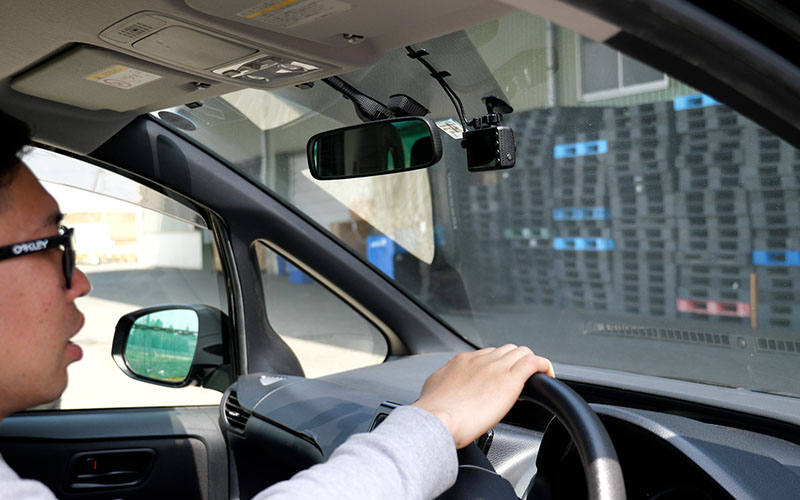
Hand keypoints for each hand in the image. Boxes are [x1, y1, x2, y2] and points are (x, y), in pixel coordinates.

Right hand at [412, 345, 553, 448]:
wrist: (435, 420)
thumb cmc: (432, 413)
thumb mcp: (433, 390)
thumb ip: (444, 384)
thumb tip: (447, 389)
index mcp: (461, 361)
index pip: (487, 355)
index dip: (497, 366)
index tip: (498, 380)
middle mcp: (479, 360)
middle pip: (506, 350)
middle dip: (514, 363)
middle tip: (516, 382)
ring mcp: (495, 367)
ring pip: (521, 352)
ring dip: (528, 364)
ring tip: (532, 381)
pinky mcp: (510, 379)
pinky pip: (534, 362)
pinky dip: (544, 366)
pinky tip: (548, 376)